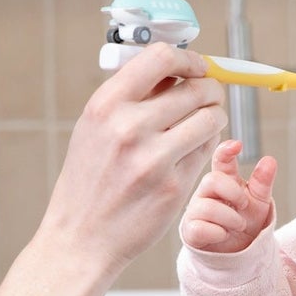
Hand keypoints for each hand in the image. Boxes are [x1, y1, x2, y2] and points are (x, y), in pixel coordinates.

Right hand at [41, 44, 225, 285]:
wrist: (81, 237)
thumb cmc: (89, 180)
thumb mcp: (94, 128)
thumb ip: (132, 97)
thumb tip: (176, 69)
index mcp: (105, 106)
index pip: (162, 58)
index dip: (190, 59)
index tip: (197, 67)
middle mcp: (129, 128)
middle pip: (196, 88)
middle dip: (210, 89)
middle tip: (208, 98)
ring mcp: (154, 159)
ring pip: (212, 118)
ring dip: (215, 117)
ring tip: (203, 124)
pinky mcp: (174, 187)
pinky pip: (208, 151)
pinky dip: (206, 146)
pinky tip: (190, 151)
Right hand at [180, 139, 276, 252]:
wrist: (239, 253)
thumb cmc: (246, 222)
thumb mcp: (259, 201)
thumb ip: (262, 181)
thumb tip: (269, 160)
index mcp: (223, 180)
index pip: (221, 160)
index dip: (226, 151)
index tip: (237, 145)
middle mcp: (206, 192)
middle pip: (211, 180)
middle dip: (232, 192)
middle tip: (244, 204)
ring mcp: (196, 211)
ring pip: (207, 207)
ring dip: (230, 218)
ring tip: (238, 226)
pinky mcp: (191, 231)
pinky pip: (200, 228)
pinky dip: (218, 233)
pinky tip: (223, 235)